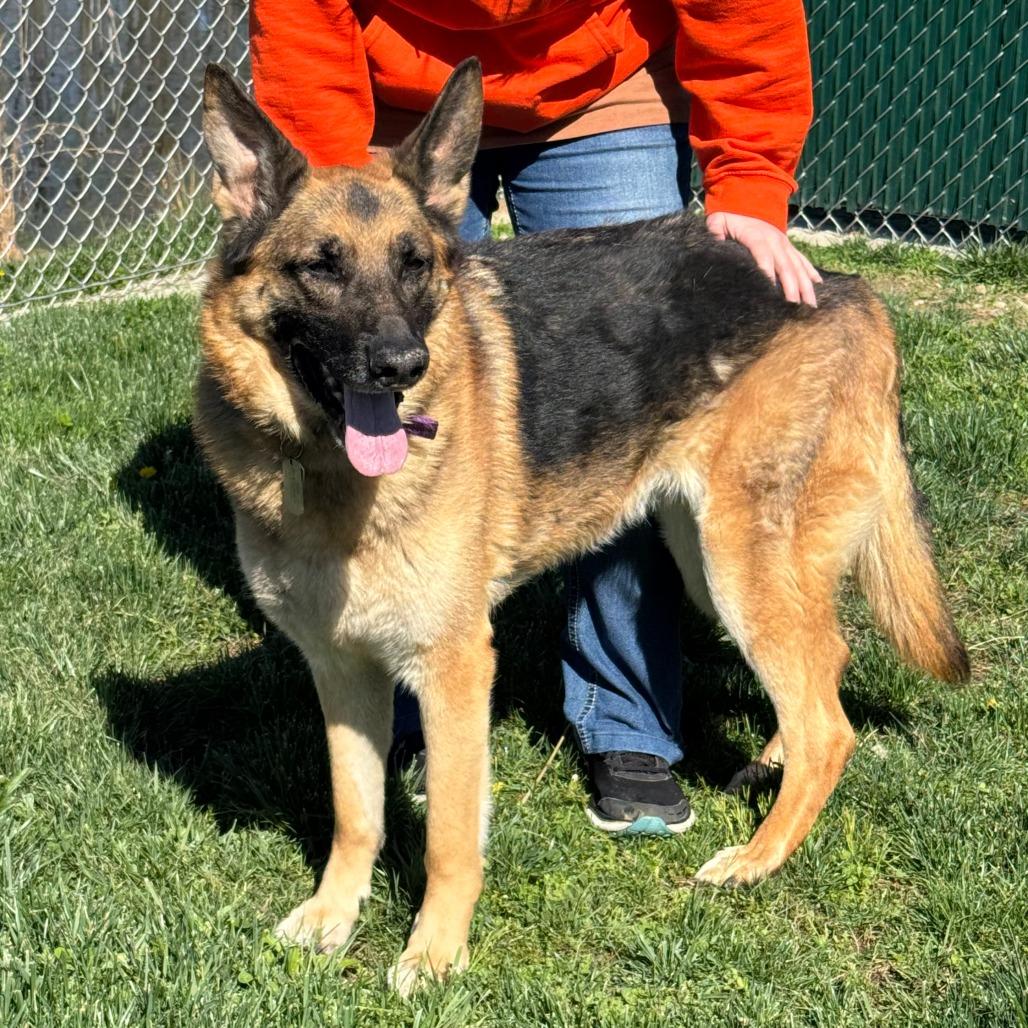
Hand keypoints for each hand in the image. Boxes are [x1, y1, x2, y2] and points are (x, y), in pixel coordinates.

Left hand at [706, 212, 821, 306]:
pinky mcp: (788, 245)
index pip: (762, 254)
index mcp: (755, 235)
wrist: (748, 195)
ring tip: (810, 305)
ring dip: (805, 285)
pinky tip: (818, 284)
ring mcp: (783, 243)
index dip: (767, 271)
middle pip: (785, 266)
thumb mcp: (717, 220)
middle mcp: (774, 240)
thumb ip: (714, 232)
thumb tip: (714, 245)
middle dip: (791, 287)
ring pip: (797, 266)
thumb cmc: (729, 214)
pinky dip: (810, 271)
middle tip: (794, 307)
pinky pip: (802, 259)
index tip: (770, 291)